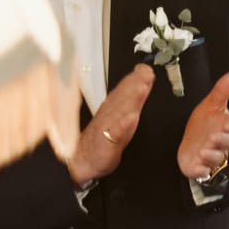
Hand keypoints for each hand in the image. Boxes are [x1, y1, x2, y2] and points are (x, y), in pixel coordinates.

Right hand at [67, 65, 155, 184]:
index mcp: (113, 110)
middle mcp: (110, 116)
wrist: (83, 161)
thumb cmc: (103, 139)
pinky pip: (115, 133)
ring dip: (132, 99)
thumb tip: (141, 82)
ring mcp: (107, 129)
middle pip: (123, 97)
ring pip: (120, 111)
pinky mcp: (106, 144)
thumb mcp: (119, 119)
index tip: (145, 68)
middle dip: (135, 83)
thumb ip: (129, 100)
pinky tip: (131, 118)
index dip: (134, 78)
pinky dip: (123, 125)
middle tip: (146, 73)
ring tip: (142, 88)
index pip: (124, 91)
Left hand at [177, 71, 228, 179]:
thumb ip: (223, 90)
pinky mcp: (200, 167)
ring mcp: (211, 155)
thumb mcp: (211, 105)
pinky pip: (204, 171)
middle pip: (227, 142)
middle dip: (222, 139)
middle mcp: (221, 142)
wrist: (191, 144)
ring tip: (204, 149)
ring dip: (212, 154)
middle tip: (214, 136)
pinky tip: (198, 163)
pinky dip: (202, 169)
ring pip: (216, 156)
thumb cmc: (203, 124)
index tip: (228, 122)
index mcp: (226, 127)